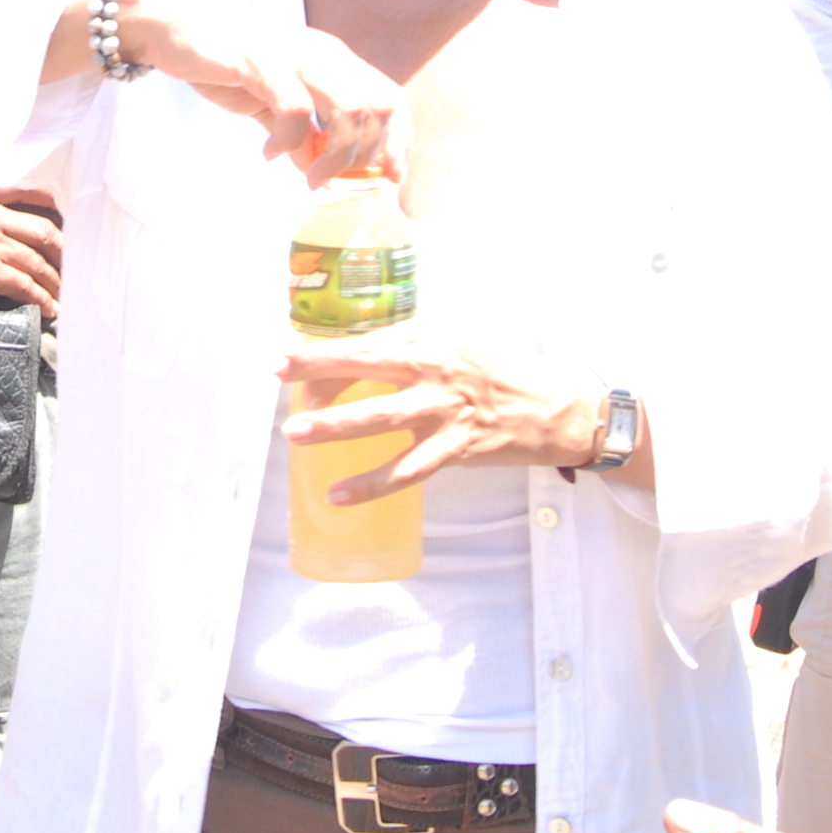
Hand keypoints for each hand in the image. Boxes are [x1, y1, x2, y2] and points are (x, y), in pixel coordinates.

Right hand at [0, 184, 65, 312]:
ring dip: (56, 279)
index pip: (24, 191)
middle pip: (42, 229)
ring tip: (64, 293)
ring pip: (39, 259)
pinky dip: (43, 299)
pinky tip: (50, 310)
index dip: (48, 206)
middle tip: (69, 263)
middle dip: (62, 248)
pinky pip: (26, 286)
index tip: (60, 216)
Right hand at [115, 0, 402, 180]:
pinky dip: (288, 141)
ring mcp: (295, 55)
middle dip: (366, 155)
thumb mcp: (271, 103)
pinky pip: (295, 109)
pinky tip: (269, 153)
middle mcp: (324, 53)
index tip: (392, 178)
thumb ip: (299, 135)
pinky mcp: (262, 63)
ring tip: (308, 178)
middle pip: (378, 106)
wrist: (174, 25)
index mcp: (334, 58)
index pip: (390, 97)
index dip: (400, 140)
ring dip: (335, 155)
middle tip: (333, 181)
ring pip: (349, 108)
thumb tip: (316, 172)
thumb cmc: (225, 61)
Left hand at [277, 336, 602, 497]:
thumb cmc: (500, 372)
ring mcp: (446, 410)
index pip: (372, 340)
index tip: (287, 358)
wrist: (552, 408)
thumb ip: (413, 342)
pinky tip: (338, 494)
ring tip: (294, 434)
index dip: (327, 350)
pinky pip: (406, 470)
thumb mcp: (459, 340)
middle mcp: (438, 369)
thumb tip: (354, 352)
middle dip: (321, 369)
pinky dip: (371, 485)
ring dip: (335, 426)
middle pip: (370, 364)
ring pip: (381, 417)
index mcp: (435, 338)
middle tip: (279, 376)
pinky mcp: (456, 448)